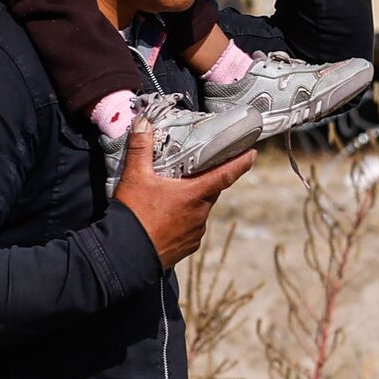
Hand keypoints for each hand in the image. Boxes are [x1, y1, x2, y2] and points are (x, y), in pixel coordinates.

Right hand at [113, 121, 254, 268]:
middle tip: (198, 171)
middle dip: (207, 181)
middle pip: (211, 191)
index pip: (226, 174)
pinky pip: (192, 228)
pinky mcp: (188, 247)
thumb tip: (143, 123)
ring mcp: (196, 233)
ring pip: (200, 210)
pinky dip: (184, 221)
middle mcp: (200, 214)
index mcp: (194, 194)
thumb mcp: (135, 177)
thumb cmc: (133, 215)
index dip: (241, 163)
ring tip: (172, 197)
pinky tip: (167, 219)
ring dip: (192, 202)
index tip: (253, 154)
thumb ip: (140, 148)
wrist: (125, 255)